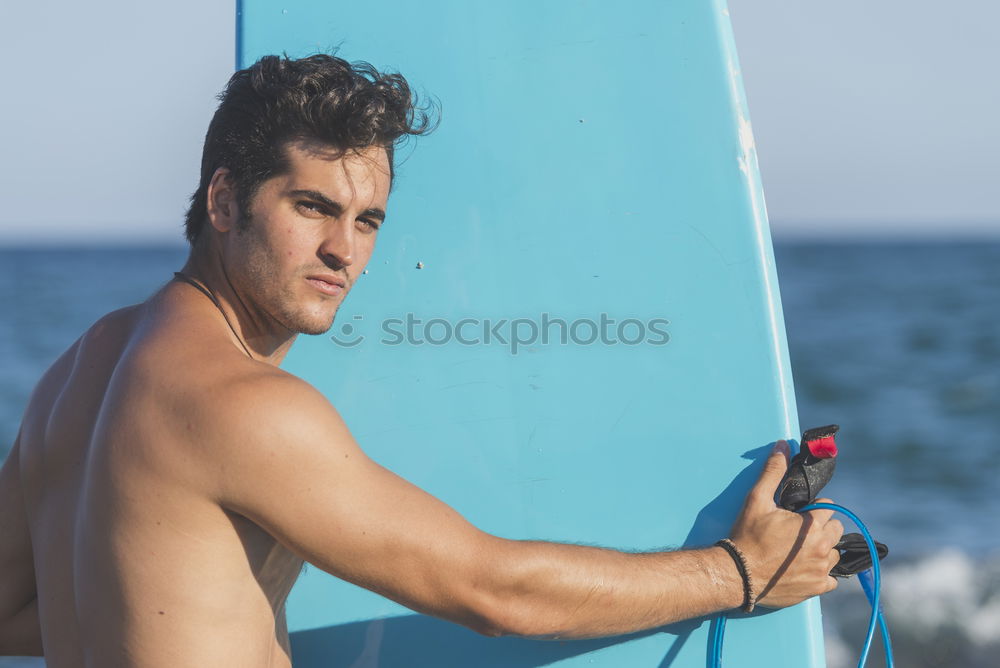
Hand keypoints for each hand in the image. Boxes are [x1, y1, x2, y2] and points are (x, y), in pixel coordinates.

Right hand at [727, 440, 843, 608]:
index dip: (812, 508)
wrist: (737, 574)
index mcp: (812, 525)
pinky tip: (801, 568)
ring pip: (834, 554)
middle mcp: (822, 548)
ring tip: (797, 550)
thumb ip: (773, 472)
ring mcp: (821, 571)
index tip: (796, 515)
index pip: (828, 507)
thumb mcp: (756, 500)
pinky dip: (819, 574)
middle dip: (820, 528)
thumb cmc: (747, 536)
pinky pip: (830, 579)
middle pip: (835, 530)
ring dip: (821, 549)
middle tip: (796, 532)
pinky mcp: (816, 588)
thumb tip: (782, 445)